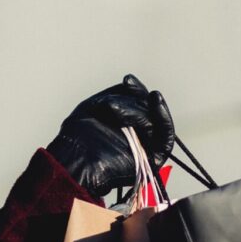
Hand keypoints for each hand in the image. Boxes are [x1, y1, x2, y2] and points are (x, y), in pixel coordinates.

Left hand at [46, 74, 174, 198]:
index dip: (135, 90)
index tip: (128, 80)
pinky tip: (155, 101)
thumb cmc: (78, 137)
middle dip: (134, 100)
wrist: (74, 162)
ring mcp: (147, 146)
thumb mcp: (94, 107)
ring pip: (155, 120)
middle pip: (148, 110)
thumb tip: (131, 83)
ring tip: (114, 109)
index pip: (138, 103)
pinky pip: (166, 137)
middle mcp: (138, 134)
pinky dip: (163, 118)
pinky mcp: (154, 159)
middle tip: (115, 100)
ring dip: (140, 109)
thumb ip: (115, 95)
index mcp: (124, 124)